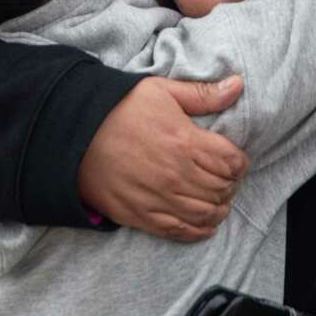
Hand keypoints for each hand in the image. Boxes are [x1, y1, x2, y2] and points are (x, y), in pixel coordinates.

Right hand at [78, 76, 247, 241]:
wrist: (75, 133)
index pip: (231, 162)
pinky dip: (198, 231)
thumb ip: (202, 94)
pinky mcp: (141, 216)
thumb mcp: (161, 91)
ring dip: (219, 208)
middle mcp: (177, 175)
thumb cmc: (119, 108)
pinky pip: (180, 231)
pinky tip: (205, 225)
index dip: (240, 162)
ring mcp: (160, 198)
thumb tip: (238, 84)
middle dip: (231, 185)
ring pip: (206, 213)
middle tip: (228, 180)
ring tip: (219, 202)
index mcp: (186, 142)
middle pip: (222, 189)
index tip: (236, 160)